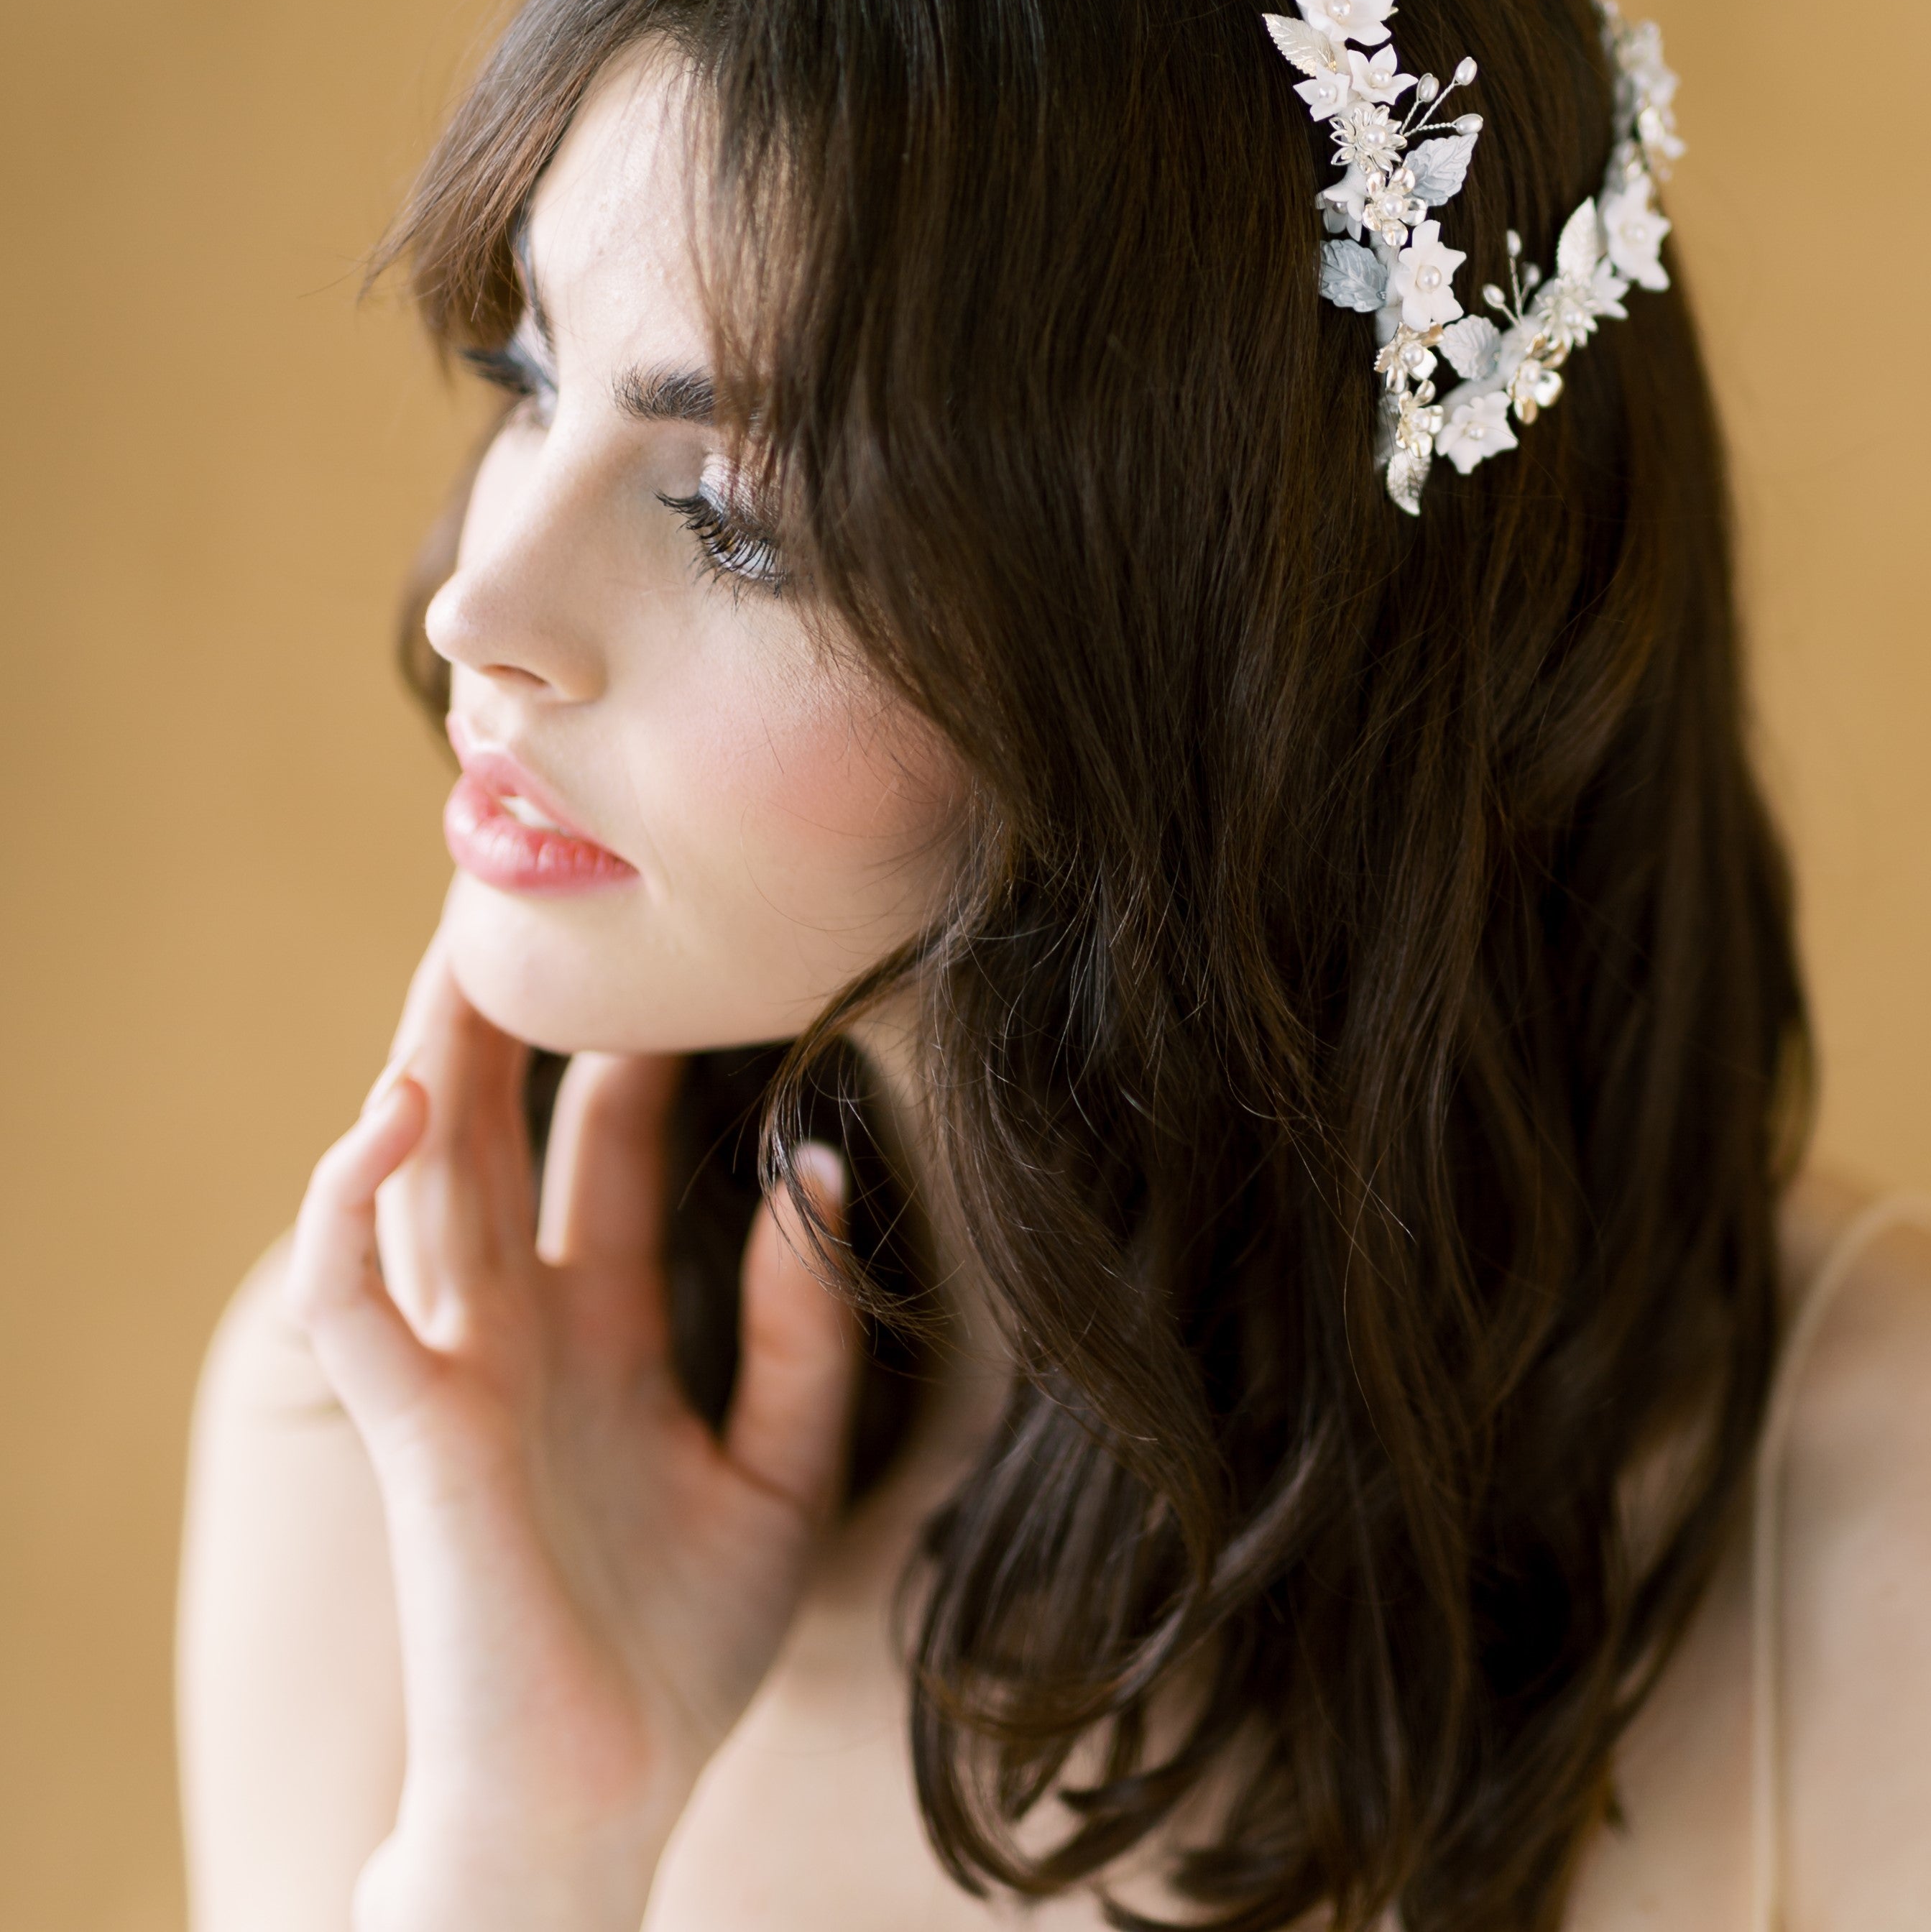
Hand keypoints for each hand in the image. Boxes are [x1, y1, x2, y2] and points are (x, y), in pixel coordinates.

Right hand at [286, 933, 858, 1931]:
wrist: (598, 1806)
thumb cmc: (677, 1649)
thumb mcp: (781, 1469)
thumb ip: (803, 1332)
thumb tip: (818, 1175)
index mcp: (601, 1329)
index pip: (609, 1150)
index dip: (634, 1048)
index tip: (674, 940)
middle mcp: (521, 1328)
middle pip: (497, 1134)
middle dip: (505, 1015)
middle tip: (527, 885)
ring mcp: (458, 1372)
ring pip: (417, 1180)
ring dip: (424, 1061)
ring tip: (452, 941)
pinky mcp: (414, 1433)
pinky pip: (355, 1300)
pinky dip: (352, 1203)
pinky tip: (384, 1113)